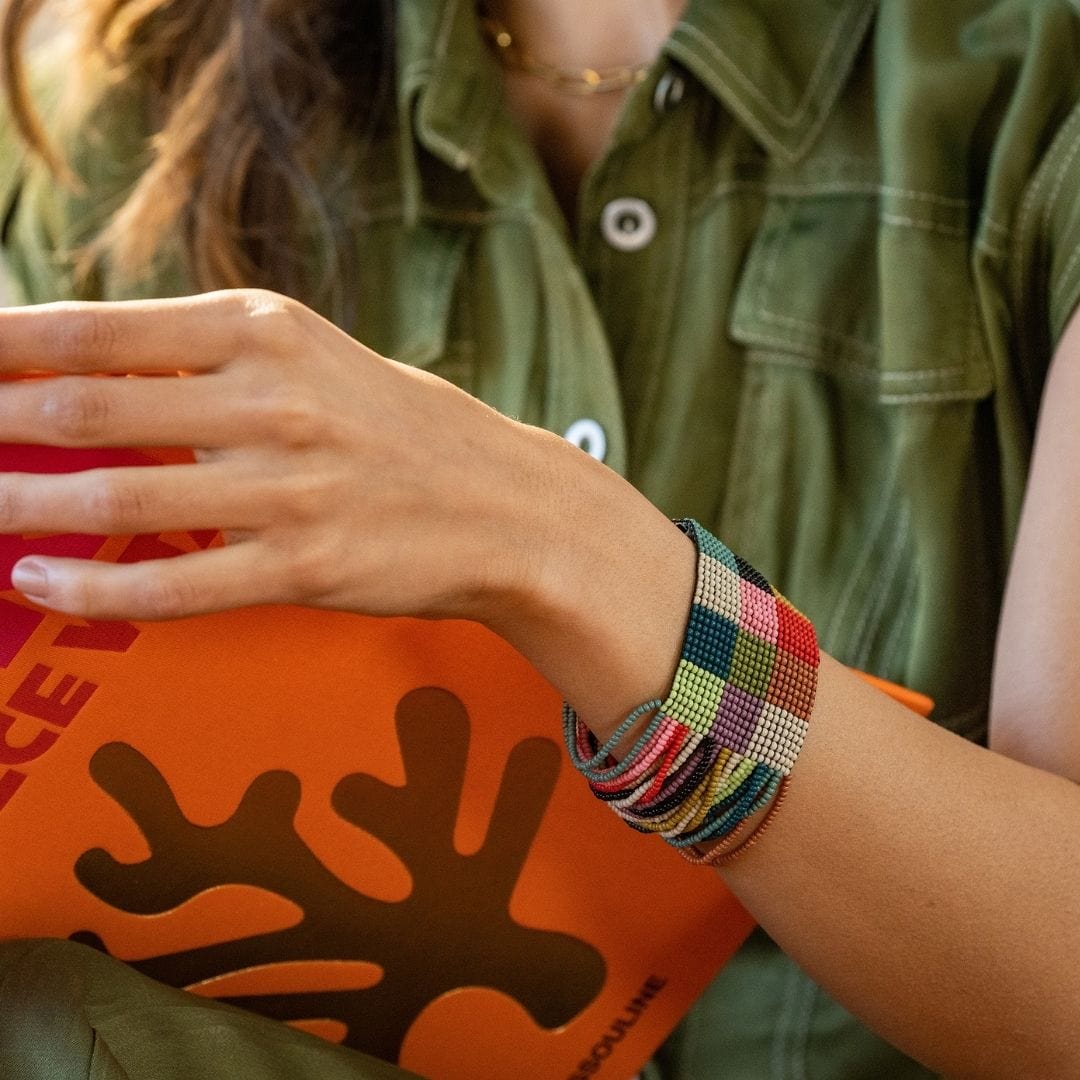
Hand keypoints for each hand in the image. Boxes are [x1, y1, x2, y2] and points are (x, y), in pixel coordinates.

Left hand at [0, 290, 558, 621]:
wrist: (506, 505)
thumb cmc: (400, 428)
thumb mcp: (313, 358)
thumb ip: (208, 360)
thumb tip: (87, 370)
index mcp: (267, 329)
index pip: (99, 331)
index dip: (1, 346)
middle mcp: (273, 401)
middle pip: (87, 410)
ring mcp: (289, 488)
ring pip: (115, 499)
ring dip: (15, 507)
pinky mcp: (303, 567)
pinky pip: (171, 584)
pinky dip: (89, 588)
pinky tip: (35, 583)